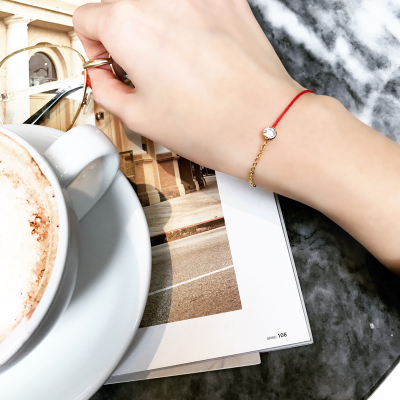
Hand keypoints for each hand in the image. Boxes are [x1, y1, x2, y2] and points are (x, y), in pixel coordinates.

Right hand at [73, 0, 304, 179]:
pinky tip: (200, 56)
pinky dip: (187, 24)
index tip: (111, 64)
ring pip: (157, 6)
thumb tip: (102, 76)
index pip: (87, 19)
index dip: (95, 48)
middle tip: (144, 71)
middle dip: (124, 37)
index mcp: (127, 22)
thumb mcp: (138, 117)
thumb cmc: (209, 124)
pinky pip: (191, 6)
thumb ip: (105, 89)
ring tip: (177, 66)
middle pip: (121, 7)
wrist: (262, 123)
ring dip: (156, 28)